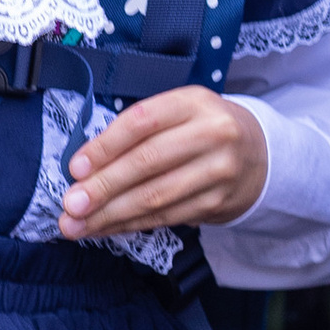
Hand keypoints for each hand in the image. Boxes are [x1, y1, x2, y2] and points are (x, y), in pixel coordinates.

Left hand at [61, 89, 268, 244]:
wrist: (258, 154)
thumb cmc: (201, 129)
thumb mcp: (178, 112)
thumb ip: (136, 131)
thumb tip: (84, 167)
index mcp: (194, 102)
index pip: (142, 121)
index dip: (105, 146)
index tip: (76, 168)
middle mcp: (212, 133)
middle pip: (148, 162)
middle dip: (103, 187)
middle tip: (70, 204)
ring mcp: (219, 171)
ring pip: (156, 196)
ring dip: (111, 214)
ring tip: (77, 224)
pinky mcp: (218, 203)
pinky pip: (166, 217)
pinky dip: (131, 224)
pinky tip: (106, 228)